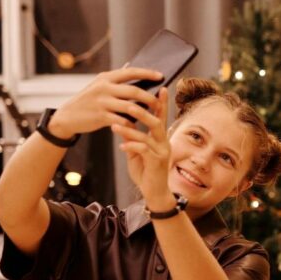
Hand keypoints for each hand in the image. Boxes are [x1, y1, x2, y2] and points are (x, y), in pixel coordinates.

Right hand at [49, 68, 162, 139]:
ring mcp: (101, 102)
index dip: (147, 73)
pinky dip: (132, 124)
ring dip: (145, 113)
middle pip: (134, 91)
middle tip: (160, 103)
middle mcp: (103, 88)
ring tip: (154, 116)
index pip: (130, 71)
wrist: (67, 116)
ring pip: (130, 107)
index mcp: (105, 78)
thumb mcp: (99, 87)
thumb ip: (115, 82)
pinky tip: (139, 127)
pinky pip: (122, 120)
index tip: (161, 76)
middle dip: (150, 97)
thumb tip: (136, 72)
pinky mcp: (100, 116)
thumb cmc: (89, 101)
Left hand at [112, 87, 171, 204]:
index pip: (160, 116)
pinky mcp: (157, 163)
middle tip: (128, 103)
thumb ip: (133, 137)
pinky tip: (122, 146)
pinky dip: (131, 146)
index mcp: (160, 138)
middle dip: (142, 112)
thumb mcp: (137, 151)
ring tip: (116, 124)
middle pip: (156, 122)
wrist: (153, 192)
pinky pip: (143, 151)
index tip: (160, 87)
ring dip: (130, 129)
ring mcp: (162, 153)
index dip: (160, 102)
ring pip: (147, 136)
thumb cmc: (145, 171)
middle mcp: (164, 143)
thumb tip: (123, 122)